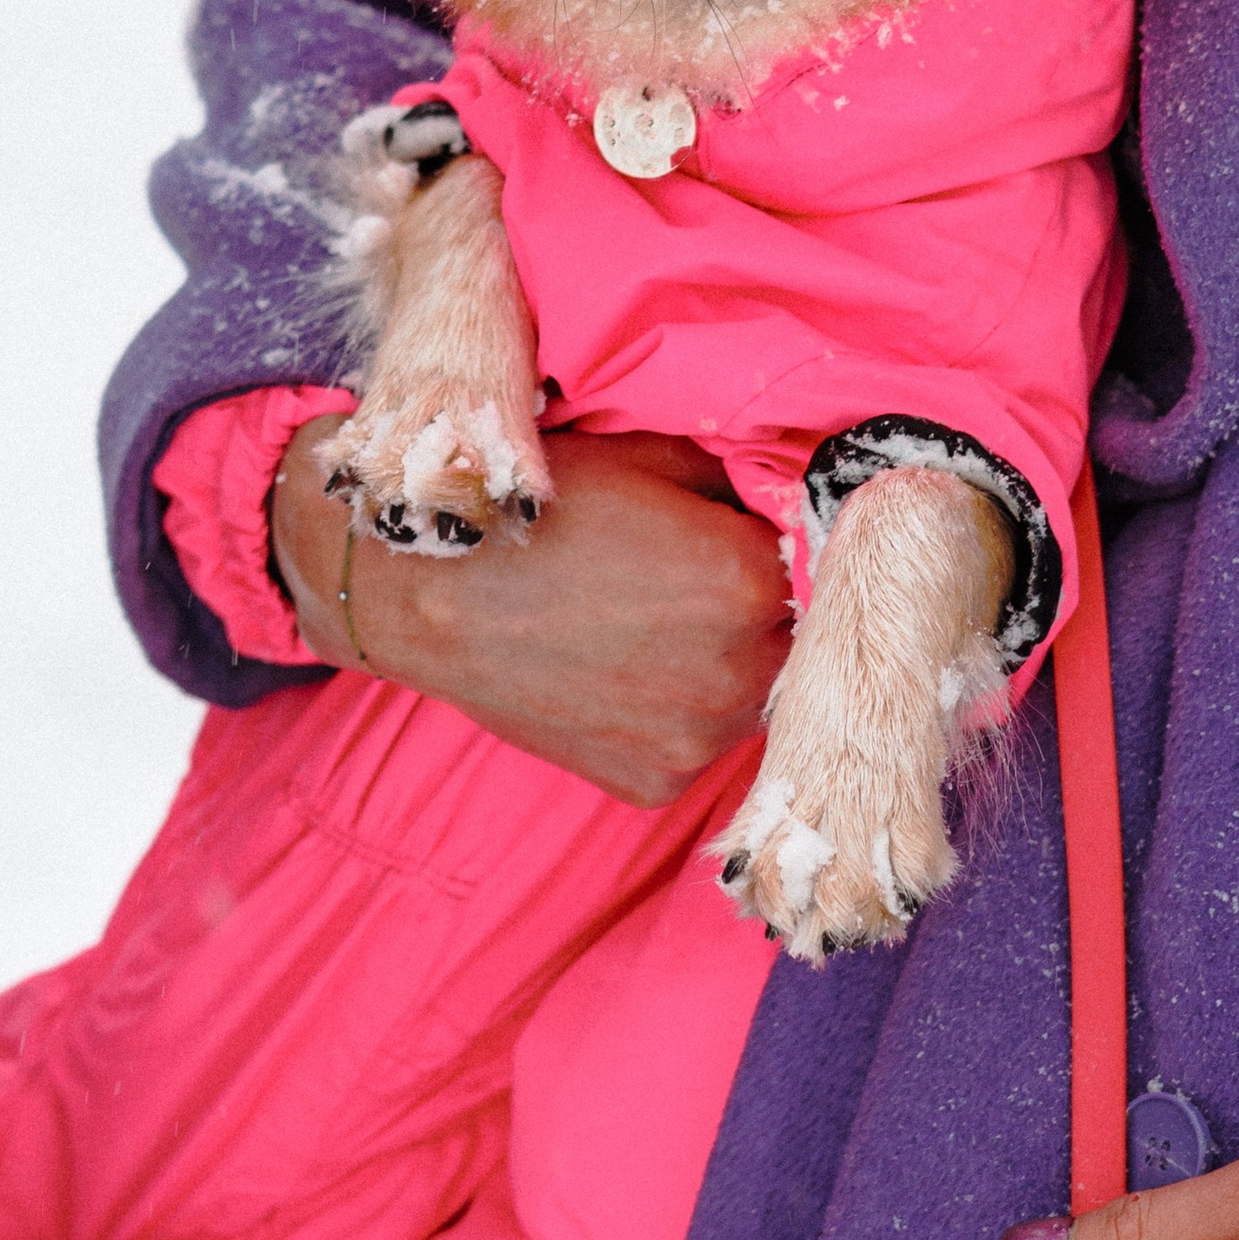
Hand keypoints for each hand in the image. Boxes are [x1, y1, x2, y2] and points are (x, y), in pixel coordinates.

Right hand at [270, 417, 787, 805]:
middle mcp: (740, 672)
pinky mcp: (654, 783)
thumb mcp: (649, 456)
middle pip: (793, 637)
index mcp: (749, 580)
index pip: (814, 561)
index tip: (742, 537)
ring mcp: (696, 739)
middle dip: (756, 609)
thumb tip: (785, 504)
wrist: (425, 593)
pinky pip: (693, 742)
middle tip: (686, 582)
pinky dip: (671, 712)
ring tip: (647, 628)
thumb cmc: (533, 512)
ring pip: (750, 696)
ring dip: (723, 665)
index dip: (774, 545)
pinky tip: (616, 672)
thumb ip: (738, 483)